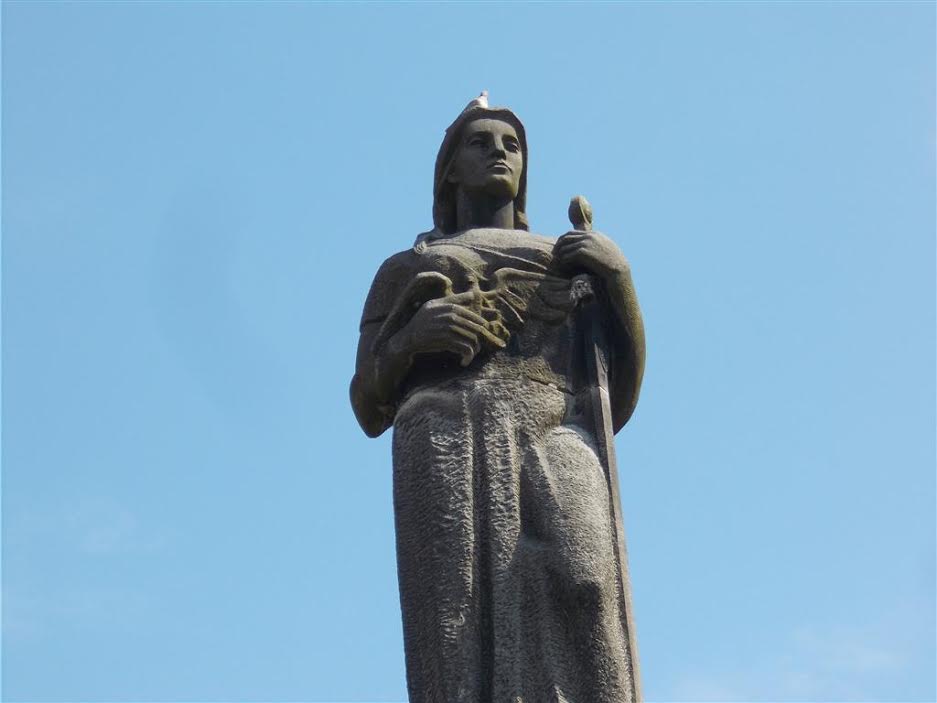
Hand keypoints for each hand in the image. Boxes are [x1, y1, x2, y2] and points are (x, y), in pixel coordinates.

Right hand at [395, 291, 509, 366]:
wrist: (408, 338)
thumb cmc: (423, 321)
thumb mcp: (434, 305)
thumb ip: (454, 300)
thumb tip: (472, 295)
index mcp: (449, 308)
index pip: (472, 317)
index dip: (479, 325)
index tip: (480, 333)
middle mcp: (449, 317)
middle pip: (475, 328)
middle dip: (479, 339)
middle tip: (477, 347)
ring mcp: (447, 329)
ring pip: (472, 339)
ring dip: (474, 350)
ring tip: (470, 355)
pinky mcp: (445, 342)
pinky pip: (465, 349)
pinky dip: (468, 356)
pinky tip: (464, 361)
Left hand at [553, 230, 629, 279]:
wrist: (619, 268)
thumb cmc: (614, 263)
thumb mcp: (606, 249)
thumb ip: (597, 245)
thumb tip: (588, 251)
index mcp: (594, 234)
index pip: (572, 233)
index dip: (564, 240)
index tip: (560, 247)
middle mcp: (588, 236)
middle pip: (566, 237)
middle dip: (559, 245)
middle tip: (555, 254)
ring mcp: (585, 243)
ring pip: (565, 247)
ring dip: (561, 255)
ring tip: (560, 262)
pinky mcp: (583, 252)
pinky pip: (567, 255)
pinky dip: (564, 261)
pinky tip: (565, 266)